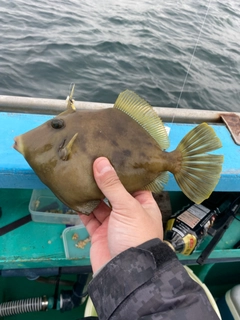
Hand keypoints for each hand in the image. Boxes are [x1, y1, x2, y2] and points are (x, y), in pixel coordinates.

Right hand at [78, 157, 162, 272]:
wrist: (124, 273)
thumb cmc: (135, 235)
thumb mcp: (127, 206)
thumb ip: (112, 185)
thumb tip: (101, 161)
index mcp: (143, 204)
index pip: (135, 183)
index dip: (125, 171)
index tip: (113, 155)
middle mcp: (128, 212)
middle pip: (115, 192)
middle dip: (104, 180)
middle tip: (92, 161)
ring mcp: (113, 223)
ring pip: (100, 204)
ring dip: (91, 193)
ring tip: (80, 174)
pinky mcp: (99, 233)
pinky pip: (89, 217)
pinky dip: (82, 208)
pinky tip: (75, 195)